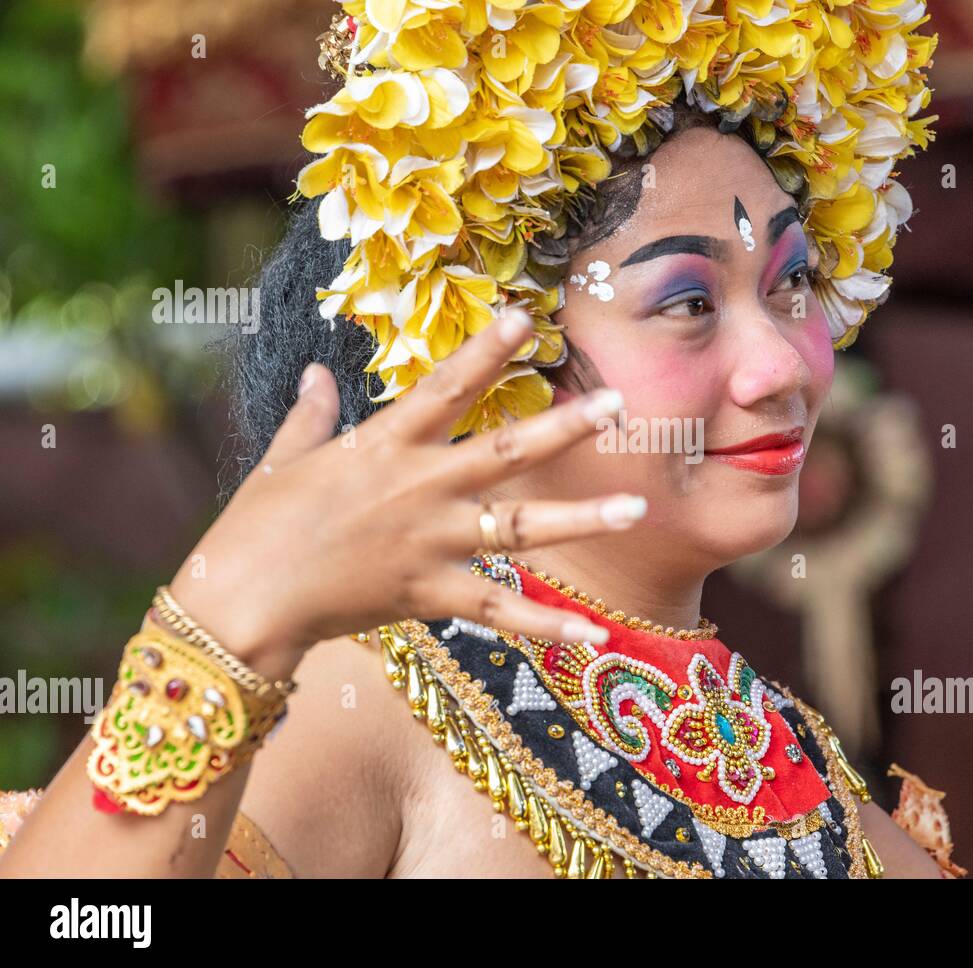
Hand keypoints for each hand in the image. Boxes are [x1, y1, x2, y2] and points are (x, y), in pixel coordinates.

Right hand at [169, 309, 637, 679]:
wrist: (242, 602)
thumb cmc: (255, 526)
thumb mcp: (282, 459)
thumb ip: (310, 414)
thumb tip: (315, 371)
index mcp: (384, 444)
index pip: (445, 386)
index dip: (487, 351)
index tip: (528, 317)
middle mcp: (420, 488)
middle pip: (506, 452)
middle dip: (566, 427)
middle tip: (620, 405)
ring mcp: (431, 542)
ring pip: (520, 529)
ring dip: (582, 520)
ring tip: (637, 509)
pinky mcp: (431, 595)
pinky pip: (501, 612)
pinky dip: (549, 628)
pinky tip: (597, 637)